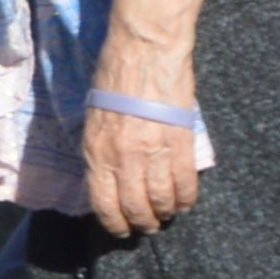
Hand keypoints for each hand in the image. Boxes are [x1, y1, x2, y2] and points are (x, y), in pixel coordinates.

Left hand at [78, 28, 210, 239]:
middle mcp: (124, 158)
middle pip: (134, 207)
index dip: (113, 223)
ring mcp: (154, 152)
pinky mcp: (181, 142)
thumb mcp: (93, 116)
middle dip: (141, 223)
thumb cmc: (114, 74)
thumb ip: (100, 148)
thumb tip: (107, 175)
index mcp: (97, 151)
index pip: (103, 203)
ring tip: (166, 216)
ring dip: (164, 214)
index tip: (120, 229)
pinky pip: (185, 183)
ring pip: (161, 200)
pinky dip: (186, 198)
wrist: (144, 49)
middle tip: (147, 226)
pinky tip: (185, 203)